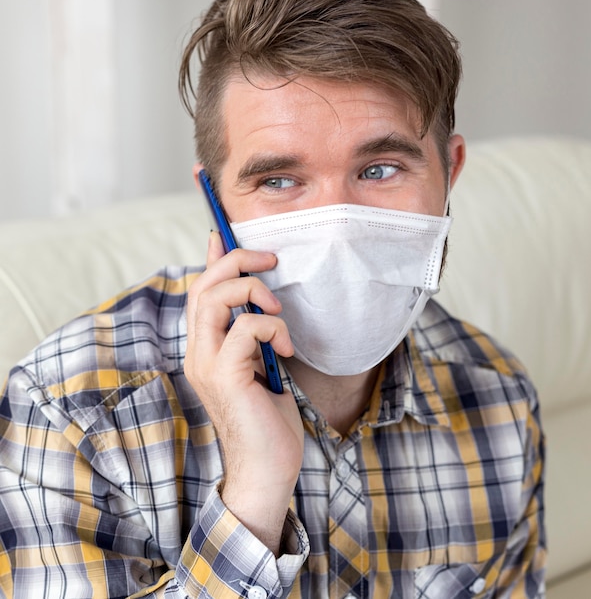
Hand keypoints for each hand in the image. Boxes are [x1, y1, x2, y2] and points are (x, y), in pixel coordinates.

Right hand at [184, 232, 302, 554]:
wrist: (268, 467)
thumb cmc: (268, 416)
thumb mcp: (262, 363)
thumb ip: (253, 330)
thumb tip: (258, 298)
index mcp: (205, 346)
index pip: (199, 289)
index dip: (212, 256)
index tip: (224, 230)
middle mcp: (197, 351)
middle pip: (203, 285)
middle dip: (237, 261)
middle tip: (271, 259)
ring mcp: (206, 364)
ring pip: (214, 298)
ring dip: (253, 291)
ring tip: (279, 311)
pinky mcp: (225, 377)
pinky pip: (244, 328)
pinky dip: (270, 327)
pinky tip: (286, 350)